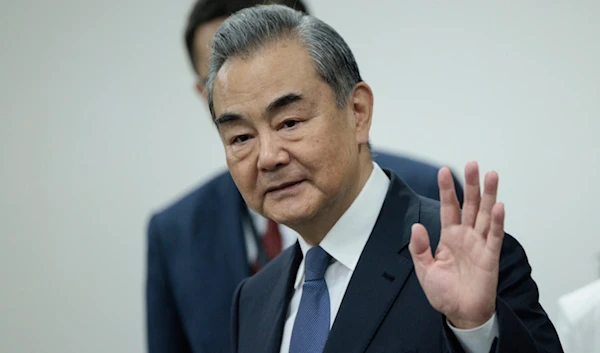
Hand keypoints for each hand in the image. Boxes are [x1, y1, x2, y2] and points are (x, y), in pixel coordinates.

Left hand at [408, 161, 504, 328]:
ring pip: (484, 214)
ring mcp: (479, 244)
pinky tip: (498, 206)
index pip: (449, 208)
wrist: (460, 314)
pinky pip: (494, 236)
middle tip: (473, 164)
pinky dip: (496, 221)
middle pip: (470, 204)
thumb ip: (419, 248)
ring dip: (488, 195)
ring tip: (491, 175)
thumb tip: (416, 226)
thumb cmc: (444, 293)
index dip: (447, 189)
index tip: (443, 170)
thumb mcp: (424, 270)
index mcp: (449, 237)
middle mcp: (466, 236)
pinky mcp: (490, 257)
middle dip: (471, 184)